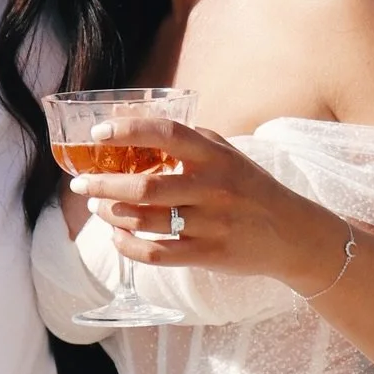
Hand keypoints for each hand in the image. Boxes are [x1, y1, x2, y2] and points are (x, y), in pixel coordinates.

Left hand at [69, 118, 346, 296]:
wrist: (293, 234)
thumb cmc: (250, 188)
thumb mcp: (226, 154)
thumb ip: (185, 139)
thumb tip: (130, 119)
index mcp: (215, 155)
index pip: (167, 134)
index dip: (130, 130)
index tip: (98, 132)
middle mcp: (214, 187)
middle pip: (145, 185)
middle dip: (104, 185)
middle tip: (80, 184)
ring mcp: (212, 222)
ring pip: (147, 220)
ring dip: (112, 214)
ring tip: (97, 208)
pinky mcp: (210, 253)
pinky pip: (158, 253)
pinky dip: (129, 246)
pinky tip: (118, 237)